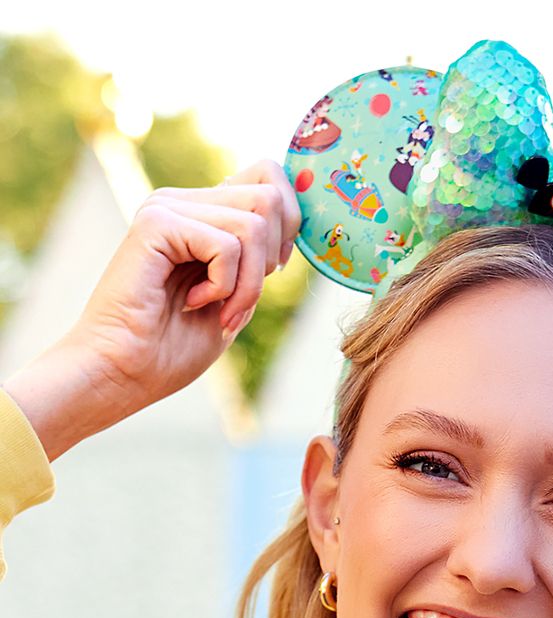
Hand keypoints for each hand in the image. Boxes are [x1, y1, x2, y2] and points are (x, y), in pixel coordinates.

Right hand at [2, 159, 300, 459]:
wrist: (126, 372)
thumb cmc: (175, 347)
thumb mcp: (237, 298)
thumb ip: (258, 260)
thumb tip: (293, 229)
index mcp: (203, 213)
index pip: (268, 176)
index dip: (290, 223)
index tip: (271, 272)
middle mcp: (185, 201)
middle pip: (269, 197)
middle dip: (271, 260)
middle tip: (239, 301)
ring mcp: (168, 208)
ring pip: (254, 223)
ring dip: (249, 283)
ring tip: (221, 310)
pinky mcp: (157, 223)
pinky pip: (226, 245)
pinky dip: (225, 287)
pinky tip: (193, 303)